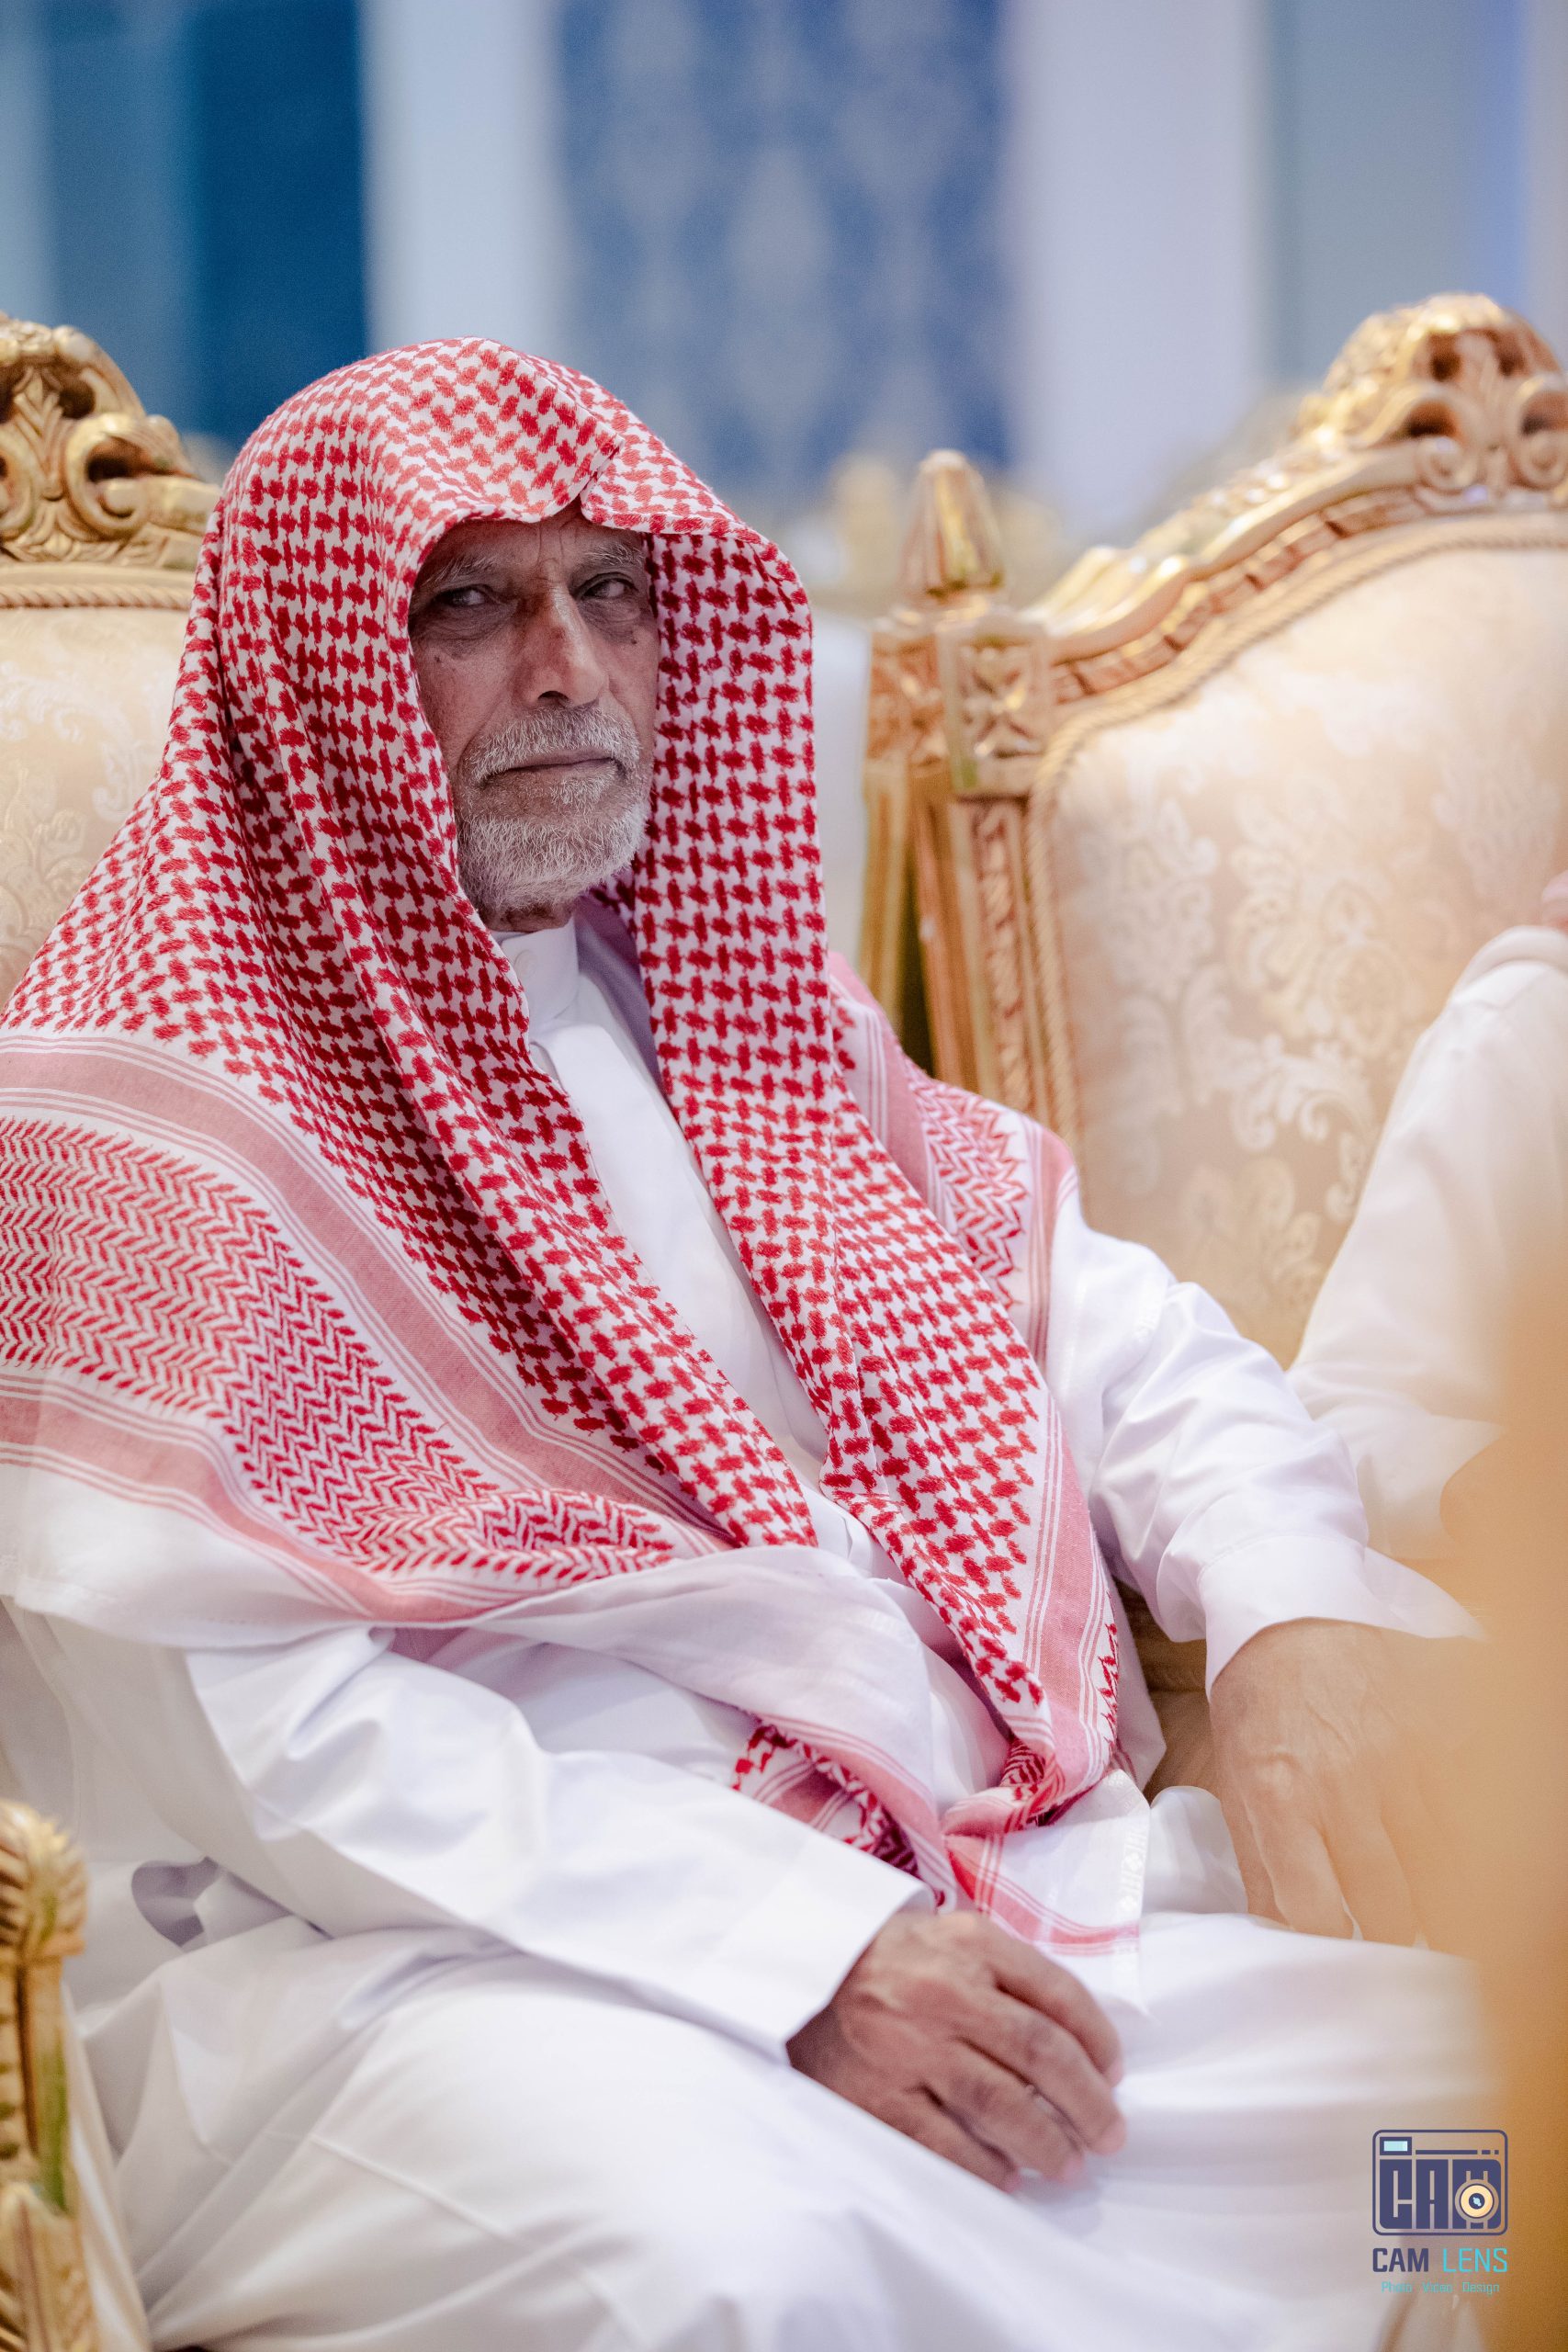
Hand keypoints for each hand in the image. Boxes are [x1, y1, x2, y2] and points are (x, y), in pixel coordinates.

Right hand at [787, 1909, 1124, 2190]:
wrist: (798, 1974)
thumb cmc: (889, 1960)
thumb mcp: (950, 1937)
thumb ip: (1010, 1972)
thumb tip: (1080, 2038)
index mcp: (969, 1944)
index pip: (1056, 1992)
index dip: (1098, 2038)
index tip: (1114, 2071)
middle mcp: (943, 1991)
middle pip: (1041, 2053)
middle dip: (1088, 2102)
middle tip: (1110, 2134)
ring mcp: (909, 2047)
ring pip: (1002, 2105)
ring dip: (1048, 2143)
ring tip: (1070, 2164)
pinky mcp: (878, 2096)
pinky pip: (947, 2143)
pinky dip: (987, 2167)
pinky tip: (1009, 2176)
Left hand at [1209, 1619, 1467, 1945]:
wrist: (1292, 1612)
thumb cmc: (1258, 1702)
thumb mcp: (1235, 1780)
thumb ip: (1260, 1867)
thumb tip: (1281, 1941)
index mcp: (1281, 1799)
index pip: (1317, 1915)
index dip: (1333, 1949)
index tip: (1343, 1955)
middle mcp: (1344, 1784)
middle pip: (1389, 1906)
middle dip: (1393, 1937)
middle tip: (1395, 1942)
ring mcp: (1402, 1759)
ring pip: (1440, 1870)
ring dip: (1439, 1900)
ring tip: (1433, 1910)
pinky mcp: (1444, 1732)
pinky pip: (1473, 1814)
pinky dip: (1470, 1842)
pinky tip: (1460, 1853)